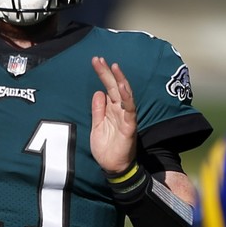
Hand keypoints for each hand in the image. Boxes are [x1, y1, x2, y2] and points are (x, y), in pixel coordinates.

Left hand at [89, 56, 137, 176]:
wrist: (113, 167)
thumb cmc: (106, 148)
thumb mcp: (97, 126)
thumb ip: (98, 110)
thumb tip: (98, 92)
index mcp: (112, 109)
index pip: (107, 87)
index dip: (102, 74)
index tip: (96, 61)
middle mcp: (120, 110)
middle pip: (114, 87)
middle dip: (107, 73)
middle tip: (99, 59)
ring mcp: (126, 117)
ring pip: (125, 95)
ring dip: (120, 81)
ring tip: (113, 67)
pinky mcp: (129, 126)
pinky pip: (130, 110)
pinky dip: (127, 98)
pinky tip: (122, 87)